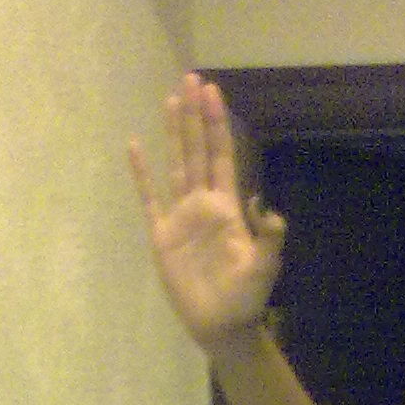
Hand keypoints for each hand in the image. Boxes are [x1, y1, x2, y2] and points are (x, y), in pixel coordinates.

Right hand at [129, 73, 285, 350]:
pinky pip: (149, 198)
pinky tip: (135, 147)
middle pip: (197, 150)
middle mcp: (203, 203)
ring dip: (174, 134)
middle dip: (195, 116)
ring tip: (170, 100)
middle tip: (191, 79)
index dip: (217, 124)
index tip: (213, 91)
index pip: (221, 156)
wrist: (221, 325)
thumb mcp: (266, 267)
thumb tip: (264, 204)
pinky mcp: (162, 234)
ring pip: (176, 165)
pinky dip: (141, 173)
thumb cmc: (246, 297)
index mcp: (228, 207)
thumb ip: (269, 237)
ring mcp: (181, 216)